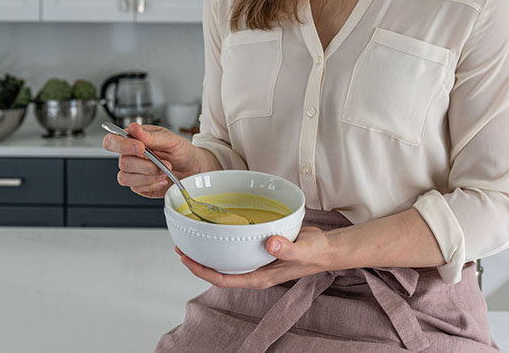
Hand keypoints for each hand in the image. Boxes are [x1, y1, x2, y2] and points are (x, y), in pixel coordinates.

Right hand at [102, 122, 203, 197]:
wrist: (192, 168)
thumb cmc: (181, 150)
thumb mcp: (170, 139)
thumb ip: (151, 136)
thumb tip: (134, 127)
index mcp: (134, 139)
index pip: (112, 140)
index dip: (122, 145)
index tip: (141, 147)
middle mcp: (130, 155)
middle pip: (122, 162)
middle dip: (146, 164)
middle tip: (163, 162)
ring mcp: (133, 172)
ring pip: (126, 177)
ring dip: (149, 175)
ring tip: (164, 170)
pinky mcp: (138, 186)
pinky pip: (136, 188)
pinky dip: (152, 183)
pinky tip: (162, 179)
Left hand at [175, 226, 335, 289]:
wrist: (327, 248)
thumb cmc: (316, 252)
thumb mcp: (304, 249)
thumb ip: (288, 248)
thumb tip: (270, 244)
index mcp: (260, 277)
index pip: (223, 279)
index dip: (202, 271)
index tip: (186, 259)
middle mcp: (256, 271)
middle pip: (220, 271)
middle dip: (199, 262)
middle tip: (181, 247)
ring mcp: (258, 262)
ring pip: (227, 261)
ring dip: (210, 252)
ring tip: (194, 238)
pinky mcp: (262, 250)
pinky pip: (237, 249)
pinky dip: (225, 241)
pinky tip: (220, 229)